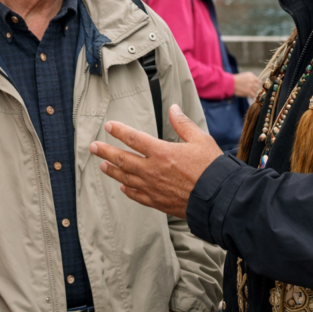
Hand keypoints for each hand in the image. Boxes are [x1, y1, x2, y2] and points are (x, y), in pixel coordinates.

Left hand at [89, 104, 221, 218]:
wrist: (219, 199)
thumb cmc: (212, 168)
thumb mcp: (200, 139)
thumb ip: (183, 124)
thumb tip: (173, 109)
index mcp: (162, 152)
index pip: (133, 138)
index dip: (119, 131)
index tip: (109, 126)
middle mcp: (152, 170)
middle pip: (122, 159)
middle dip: (105, 151)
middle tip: (93, 147)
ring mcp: (153, 188)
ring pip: (125, 177)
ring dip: (112, 170)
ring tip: (102, 165)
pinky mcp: (158, 202)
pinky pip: (136, 195)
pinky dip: (127, 190)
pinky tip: (123, 186)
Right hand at [233, 71, 260, 97]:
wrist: (230, 83)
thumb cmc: (235, 79)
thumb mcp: (244, 76)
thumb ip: (250, 79)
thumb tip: (254, 84)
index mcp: (251, 75)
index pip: (259, 81)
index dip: (258, 84)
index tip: (256, 87)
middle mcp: (252, 80)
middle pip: (259, 86)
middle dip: (257, 89)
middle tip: (253, 91)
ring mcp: (251, 86)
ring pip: (256, 91)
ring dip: (254, 92)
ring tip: (251, 93)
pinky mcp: (249, 91)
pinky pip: (253, 95)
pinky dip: (252, 96)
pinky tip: (250, 96)